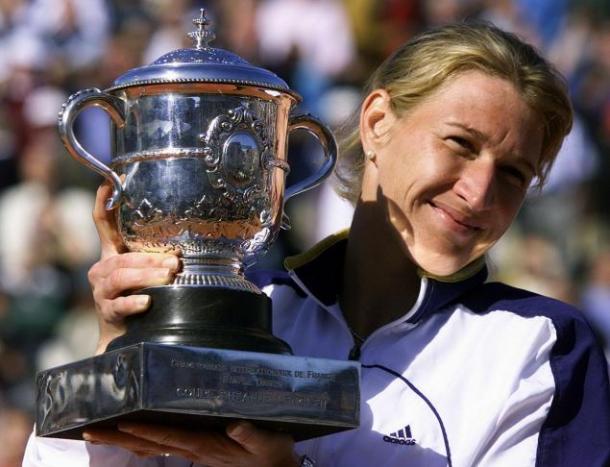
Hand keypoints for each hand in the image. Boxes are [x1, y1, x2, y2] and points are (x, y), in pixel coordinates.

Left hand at [83, 421, 298, 466]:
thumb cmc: (272, 454)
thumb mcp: (269, 443)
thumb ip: (253, 436)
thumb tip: (235, 427)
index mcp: (207, 446)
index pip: (170, 438)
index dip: (145, 431)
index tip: (121, 423)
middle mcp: (194, 449)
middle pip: (150, 444)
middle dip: (119, 437)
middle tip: (89, 430)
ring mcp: (192, 451)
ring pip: (151, 446)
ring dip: (123, 440)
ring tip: (96, 432)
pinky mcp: (196, 449)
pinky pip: (162, 445)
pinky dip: (141, 440)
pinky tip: (128, 435)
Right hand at [87, 182, 180, 353]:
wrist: (122, 334)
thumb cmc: (138, 294)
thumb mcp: (145, 270)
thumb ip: (155, 254)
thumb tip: (181, 244)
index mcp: (111, 254)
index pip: (103, 223)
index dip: (105, 201)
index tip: (113, 180)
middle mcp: (102, 269)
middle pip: (122, 257)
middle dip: (150, 258)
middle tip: (174, 261)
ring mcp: (102, 291)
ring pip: (121, 277)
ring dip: (146, 275)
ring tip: (167, 276)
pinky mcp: (107, 311)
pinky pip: (119, 305)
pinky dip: (135, 302)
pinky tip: (148, 301)